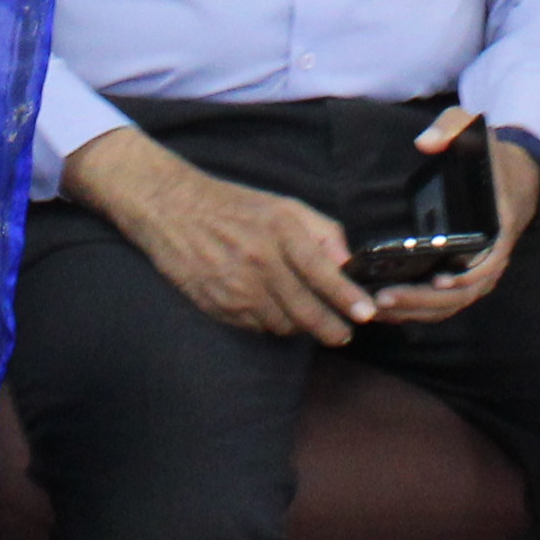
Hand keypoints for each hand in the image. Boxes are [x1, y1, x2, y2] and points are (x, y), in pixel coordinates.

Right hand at [64, 128, 373, 341]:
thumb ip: (322, 231)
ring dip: (299, 327)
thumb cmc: (235, 205)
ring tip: (307, 317)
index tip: (366, 314)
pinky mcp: (218, 306)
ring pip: (282, 325)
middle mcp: (259, 262)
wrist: (173, 209)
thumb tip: (348, 261)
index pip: (322, 273)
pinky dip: (270, 324)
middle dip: (331, 328)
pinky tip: (272, 309)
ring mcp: (237, 288)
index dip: (347, 298)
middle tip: (344, 334)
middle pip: (305, 310)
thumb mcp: (284, 205)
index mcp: (280, 231)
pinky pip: (256, 327)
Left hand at [367, 105, 539, 321]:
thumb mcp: (475, 130)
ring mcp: (480, 272)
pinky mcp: (465, 279)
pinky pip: (445, 303)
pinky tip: (388, 308)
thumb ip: (452, 127)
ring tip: (377, 307)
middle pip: (462, 292)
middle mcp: (493, 257)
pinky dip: (419, 310)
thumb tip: (426, 141)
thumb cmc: (490, 157)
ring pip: (451, 304)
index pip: (488, 259)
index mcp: (499, 225)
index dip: (466, 274)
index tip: (438, 278)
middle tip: (384, 298)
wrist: (515, 179)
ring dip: (416, 310)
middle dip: (424, 300)